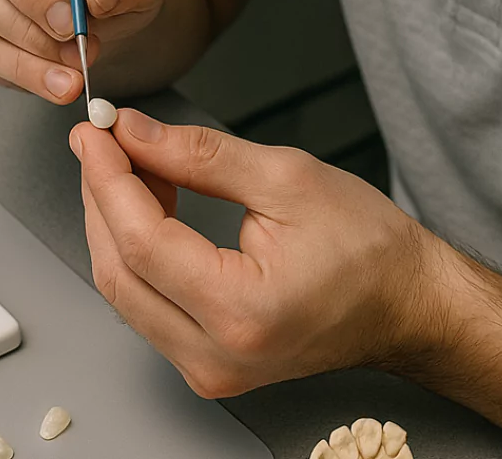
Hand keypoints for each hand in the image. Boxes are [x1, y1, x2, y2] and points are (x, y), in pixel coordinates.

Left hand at [69, 109, 449, 398]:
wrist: (406, 303)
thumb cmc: (368, 247)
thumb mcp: (286, 177)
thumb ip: (200, 155)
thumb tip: (134, 133)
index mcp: (241, 312)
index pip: (142, 242)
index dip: (107, 179)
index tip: (94, 132)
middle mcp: (216, 357)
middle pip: (119, 271)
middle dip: (101, 196)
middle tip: (101, 139)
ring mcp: (208, 369)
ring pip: (125, 290)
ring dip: (115, 221)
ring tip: (129, 162)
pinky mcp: (207, 363)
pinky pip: (147, 303)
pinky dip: (138, 248)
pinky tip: (148, 202)